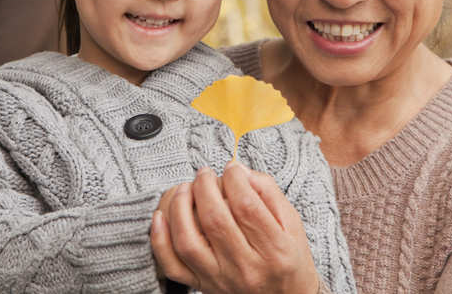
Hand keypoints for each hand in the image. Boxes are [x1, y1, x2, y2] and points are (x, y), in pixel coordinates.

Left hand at [151, 162, 318, 293]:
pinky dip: (160, 240)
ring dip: (180, 207)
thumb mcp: (291, 222)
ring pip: (188, 241)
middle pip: (215, 219)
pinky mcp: (202, 285)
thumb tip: (237, 169)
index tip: (231, 168)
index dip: (234, 179)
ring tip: (186, 188)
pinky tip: (161, 216)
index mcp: (274, 251)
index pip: (246, 206)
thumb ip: (267, 191)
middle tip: (205, 173)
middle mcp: (245, 268)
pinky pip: (172, 265)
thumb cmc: (287, 257)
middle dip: (205, 186)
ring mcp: (220, 279)